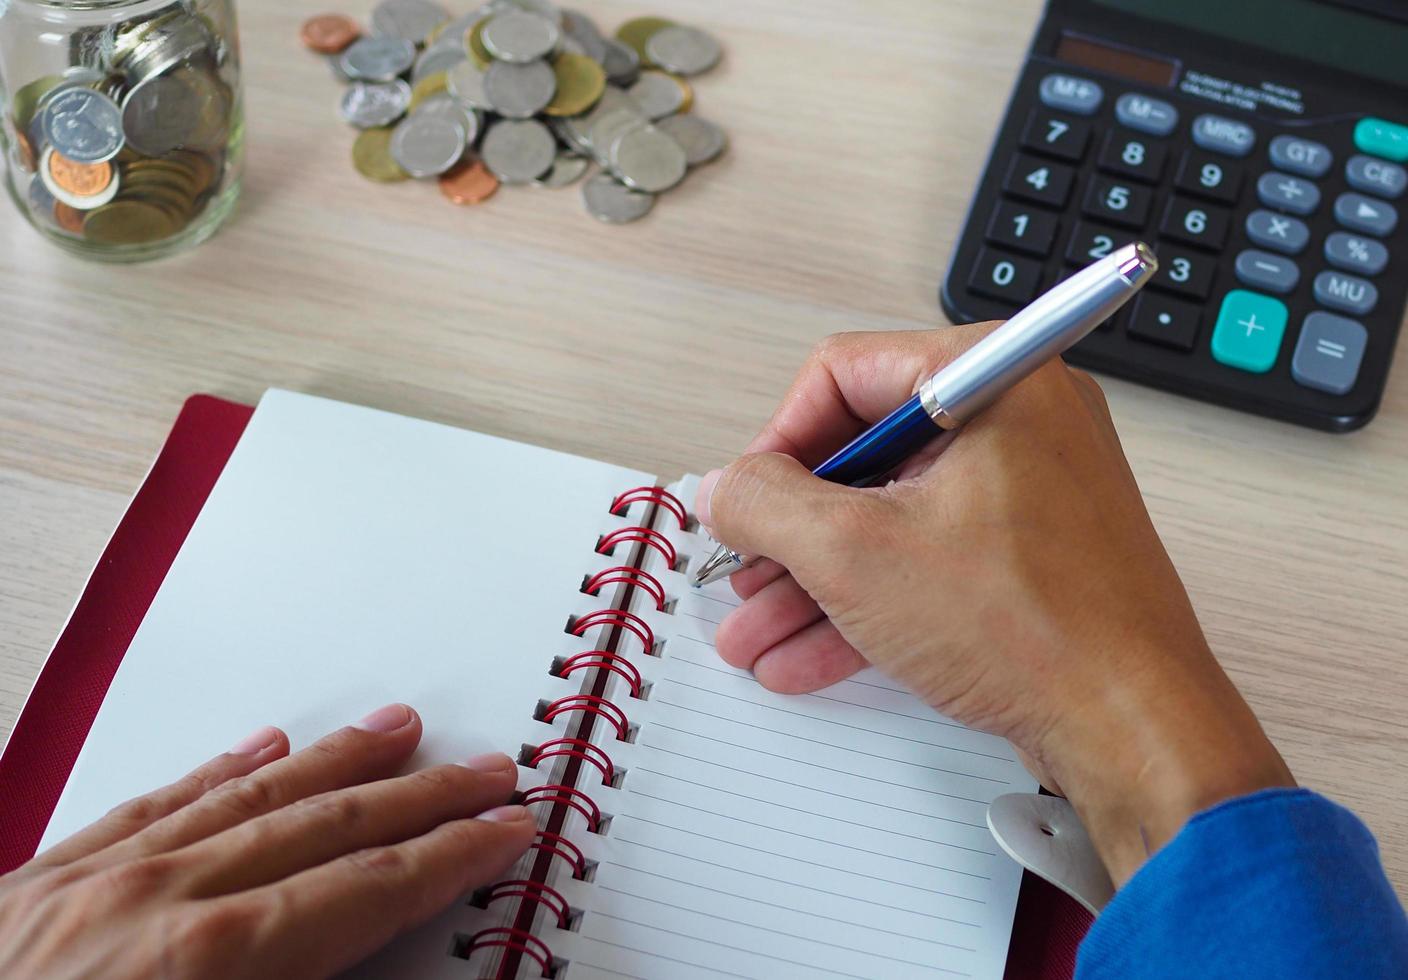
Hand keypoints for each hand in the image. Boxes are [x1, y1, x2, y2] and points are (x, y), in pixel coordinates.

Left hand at [0, 703, 533, 977]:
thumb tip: (378, 974)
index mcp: (212, 966)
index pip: (368, 892)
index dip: (451, 857)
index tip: (510, 827)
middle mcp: (159, 902)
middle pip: (322, 829)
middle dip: (418, 796)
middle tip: (487, 763)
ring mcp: (93, 883)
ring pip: (242, 798)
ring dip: (331, 761)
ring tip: (395, 726)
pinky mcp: (34, 882)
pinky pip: (146, 804)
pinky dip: (212, 772)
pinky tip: (255, 746)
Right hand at [697, 328, 1293, 883]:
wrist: (1133, 728)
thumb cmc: (1033, 626)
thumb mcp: (857, 554)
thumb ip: (767, 506)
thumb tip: (723, 488)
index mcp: (992, 378)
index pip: (845, 375)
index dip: (776, 442)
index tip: (742, 500)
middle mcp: (1016, 420)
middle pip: (863, 454)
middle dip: (789, 530)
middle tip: (742, 573)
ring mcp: (1026, 491)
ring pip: (889, 518)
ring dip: (814, 580)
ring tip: (753, 636)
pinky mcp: (1027, 556)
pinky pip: (927, 561)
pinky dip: (867, 603)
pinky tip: (803, 658)